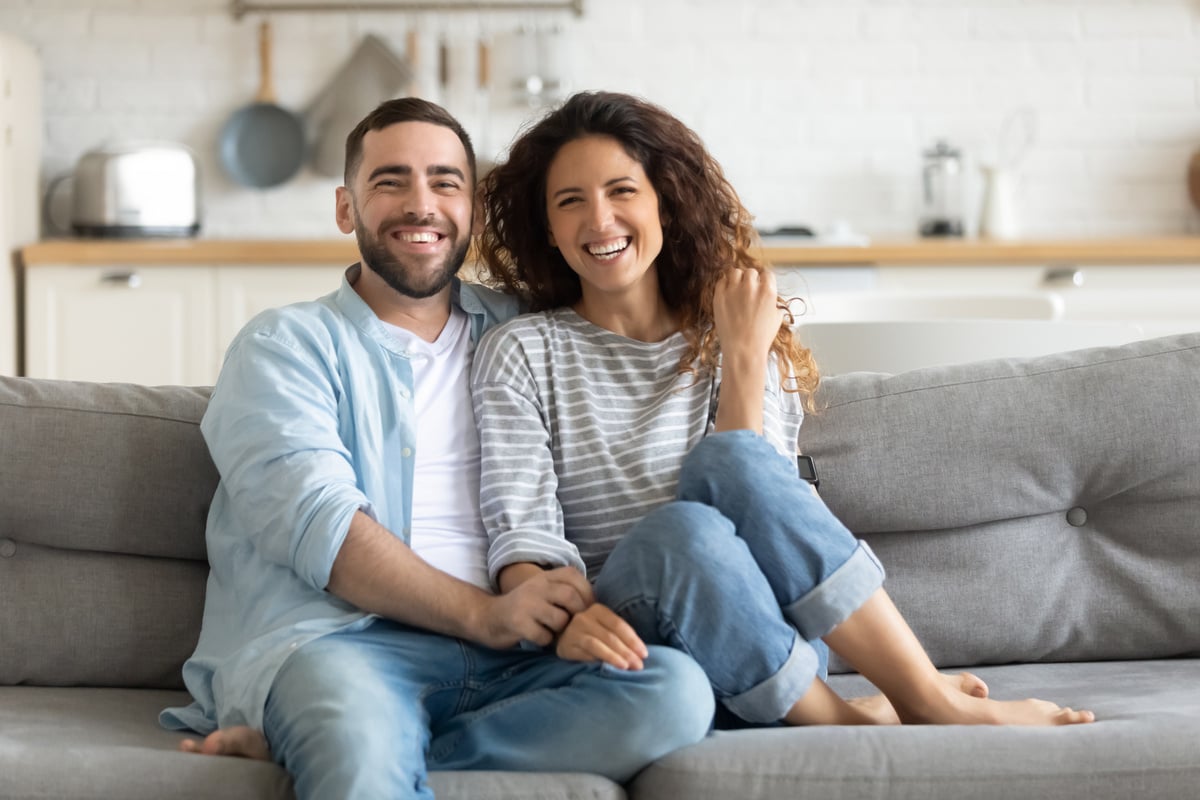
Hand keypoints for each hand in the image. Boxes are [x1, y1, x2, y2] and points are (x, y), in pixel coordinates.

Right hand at [478, 566, 593, 649]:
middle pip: (570, 596)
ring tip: (554, 632)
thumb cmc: (525, 609)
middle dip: (578, 614)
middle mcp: (535, 586)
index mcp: (544, 576)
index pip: (574, 576)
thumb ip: (565, 592)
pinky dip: (546, 641)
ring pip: (560, 619)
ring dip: (561, 631)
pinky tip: (539, 638)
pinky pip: (544, 636)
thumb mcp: (543, 592)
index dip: (587, 593)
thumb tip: (597, 606)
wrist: (488, 618)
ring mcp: (525, 603)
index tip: (589, 609)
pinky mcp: (517, 622)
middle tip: (576, 626)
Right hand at [555, 603, 648, 669]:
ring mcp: (574, 631)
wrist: (562, 638)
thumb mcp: (605, 628)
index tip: (644, 654)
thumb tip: (640, 653)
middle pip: (610, 635)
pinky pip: (584, 653)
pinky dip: (598, 659)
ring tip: (626, 668)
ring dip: (614, 657)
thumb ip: (620, 636)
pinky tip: (607, 667)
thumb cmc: (591, 634)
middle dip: (627, 652)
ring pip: (597, 644)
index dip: (633, 640)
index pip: (618, 625)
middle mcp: (584, 617)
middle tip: (638, 666)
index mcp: (598, 610)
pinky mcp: (566, 646)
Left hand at [713, 267, 783, 367]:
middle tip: (748, 289)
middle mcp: (750, 287)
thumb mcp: (777, 319)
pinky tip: (727, 293)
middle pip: (750, 272)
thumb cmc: (761, 337)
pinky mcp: (719, 296)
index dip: (764, 280)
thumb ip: (773, 303)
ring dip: (737, 278)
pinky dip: (724, 284)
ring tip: (737, 288)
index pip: (767, 274)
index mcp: (768, 291)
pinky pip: (721, 281)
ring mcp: (733, 290)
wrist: (743, 349)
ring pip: (734, 272)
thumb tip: (770, 298)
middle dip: (750, 279)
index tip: (761, 285)